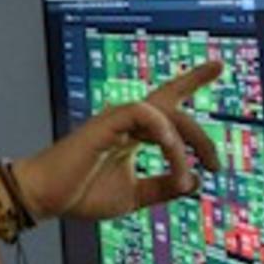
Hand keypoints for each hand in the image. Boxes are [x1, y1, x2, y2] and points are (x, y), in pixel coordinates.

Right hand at [16, 60, 222, 222]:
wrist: (46, 198)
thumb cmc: (81, 193)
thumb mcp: (134, 195)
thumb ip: (162, 187)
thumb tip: (195, 182)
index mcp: (134, 133)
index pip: (167, 102)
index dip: (192, 80)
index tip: (218, 65)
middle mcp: (128, 121)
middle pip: (174, 106)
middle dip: (201, 135)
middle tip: (216, 164)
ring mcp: (117, 120)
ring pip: (164, 113)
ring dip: (183, 145)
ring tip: (186, 174)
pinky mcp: (105, 124)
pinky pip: (143, 113)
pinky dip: (162, 130)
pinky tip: (169, 151)